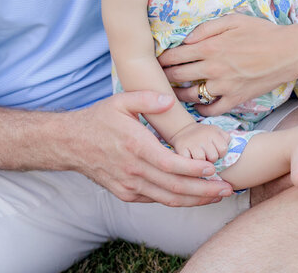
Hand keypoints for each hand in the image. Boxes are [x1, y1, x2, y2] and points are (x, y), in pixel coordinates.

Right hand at [69, 91, 232, 205]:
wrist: (70, 144)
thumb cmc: (98, 120)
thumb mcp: (120, 101)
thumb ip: (146, 98)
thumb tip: (169, 99)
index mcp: (135, 146)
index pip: (171, 165)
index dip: (194, 170)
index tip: (214, 169)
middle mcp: (133, 170)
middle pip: (175, 188)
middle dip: (204, 191)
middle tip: (228, 189)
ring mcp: (129, 185)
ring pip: (168, 199)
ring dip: (195, 199)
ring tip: (217, 195)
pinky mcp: (126, 194)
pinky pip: (156, 199)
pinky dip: (176, 199)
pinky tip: (193, 194)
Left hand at [158, 14, 293, 115]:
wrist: (288, 52)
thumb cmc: (262, 32)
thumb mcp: (234, 20)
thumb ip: (207, 28)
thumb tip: (186, 39)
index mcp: (210, 47)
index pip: (175, 56)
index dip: (161, 60)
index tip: (156, 61)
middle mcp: (213, 68)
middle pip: (178, 76)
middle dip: (164, 77)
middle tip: (158, 77)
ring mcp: (224, 86)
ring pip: (191, 95)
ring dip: (178, 94)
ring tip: (173, 92)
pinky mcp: (235, 99)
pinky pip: (211, 109)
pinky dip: (201, 109)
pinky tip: (197, 104)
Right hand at [168, 121, 229, 162]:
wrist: (184, 130)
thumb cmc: (205, 135)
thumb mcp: (218, 132)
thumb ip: (226, 139)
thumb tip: (229, 150)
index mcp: (213, 132)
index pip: (223, 149)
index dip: (221, 154)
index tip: (216, 152)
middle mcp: (202, 136)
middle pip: (213, 157)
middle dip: (211, 160)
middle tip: (207, 156)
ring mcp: (191, 143)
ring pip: (201, 161)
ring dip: (201, 163)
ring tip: (200, 159)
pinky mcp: (181, 148)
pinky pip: (189, 162)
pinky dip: (190, 163)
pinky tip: (191, 159)